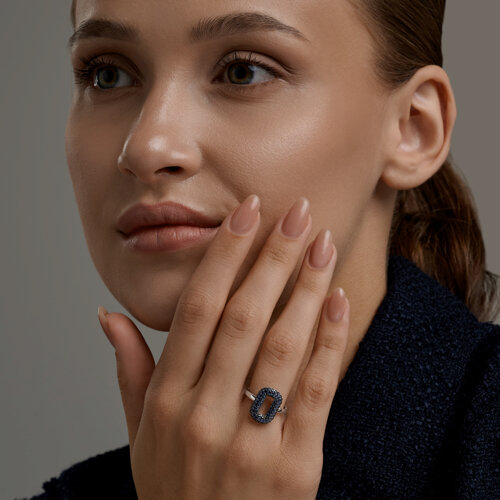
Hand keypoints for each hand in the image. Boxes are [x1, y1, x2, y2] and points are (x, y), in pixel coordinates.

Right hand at [98, 194, 349, 499]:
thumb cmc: (173, 489)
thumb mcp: (138, 433)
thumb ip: (127, 370)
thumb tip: (107, 315)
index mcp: (167, 401)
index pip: (198, 309)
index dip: (224, 256)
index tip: (247, 214)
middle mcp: (204, 416)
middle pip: (244, 317)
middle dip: (272, 257)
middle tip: (296, 211)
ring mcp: (250, 442)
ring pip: (282, 346)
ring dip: (306, 289)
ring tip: (322, 244)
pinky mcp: (294, 467)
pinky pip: (315, 392)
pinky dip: (330, 342)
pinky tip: (340, 301)